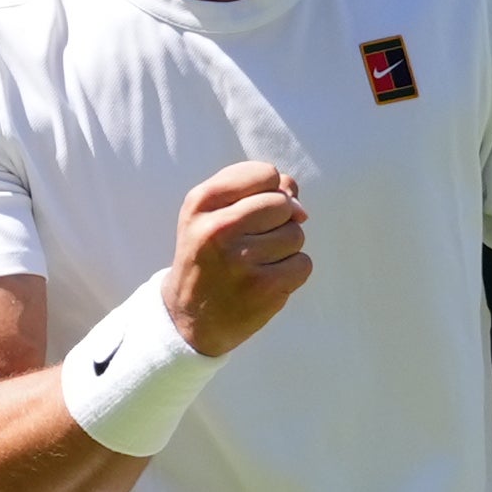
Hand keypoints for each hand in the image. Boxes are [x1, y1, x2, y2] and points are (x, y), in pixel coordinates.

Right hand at [163, 160, 311, 356]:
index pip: (265, 174)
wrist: (189, 317)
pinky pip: (303, 264)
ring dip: (286, 248)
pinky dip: (291, 272)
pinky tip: (267, 280)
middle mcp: (218, 229)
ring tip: (257, 262)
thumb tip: (296, 196)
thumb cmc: (208, 256)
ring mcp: (241, 260)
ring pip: (296, 234)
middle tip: (254, 240)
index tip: (254, 209)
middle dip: (280, 220)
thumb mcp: (211, 213)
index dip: (271, 189)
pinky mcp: (263, 288)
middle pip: (283, 204)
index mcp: (201, 203)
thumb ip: (253, 189)